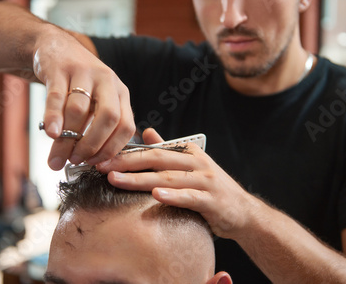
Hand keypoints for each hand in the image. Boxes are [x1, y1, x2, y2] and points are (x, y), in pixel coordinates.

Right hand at [34, 27, 134, 169]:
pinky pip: (57, 97)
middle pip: (108, 117)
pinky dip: (53, 117)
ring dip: (69, 137)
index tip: (96, 165)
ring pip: (80, 110)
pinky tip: (50, 134)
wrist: (56, 47)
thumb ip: (93, 128)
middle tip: (77, 161)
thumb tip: (81, 163)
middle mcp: (107, 81)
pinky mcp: (60, 68)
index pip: (126, 125)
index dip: (112, 149)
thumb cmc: (77, 84)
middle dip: (93, 145)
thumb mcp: (95, 101)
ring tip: (58, 157)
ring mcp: (85, 72)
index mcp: (120, 93)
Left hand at [96, 129, 252, 238]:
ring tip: (117, 180)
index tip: (103, 156)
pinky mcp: (212, 200)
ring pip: (168, 178)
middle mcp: (197, 163)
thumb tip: (147, 132)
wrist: (243, 212)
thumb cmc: (212, 189)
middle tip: (102, 166)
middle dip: (127, 162)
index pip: (154, 150)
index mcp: (189, 152)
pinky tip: (155, 196)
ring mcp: (205, 181)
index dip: (127, 153)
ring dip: (140, 179)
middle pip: (158, 159)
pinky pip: (189, 197)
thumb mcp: (191, 165)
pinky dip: (172, 196)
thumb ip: (169, 150)